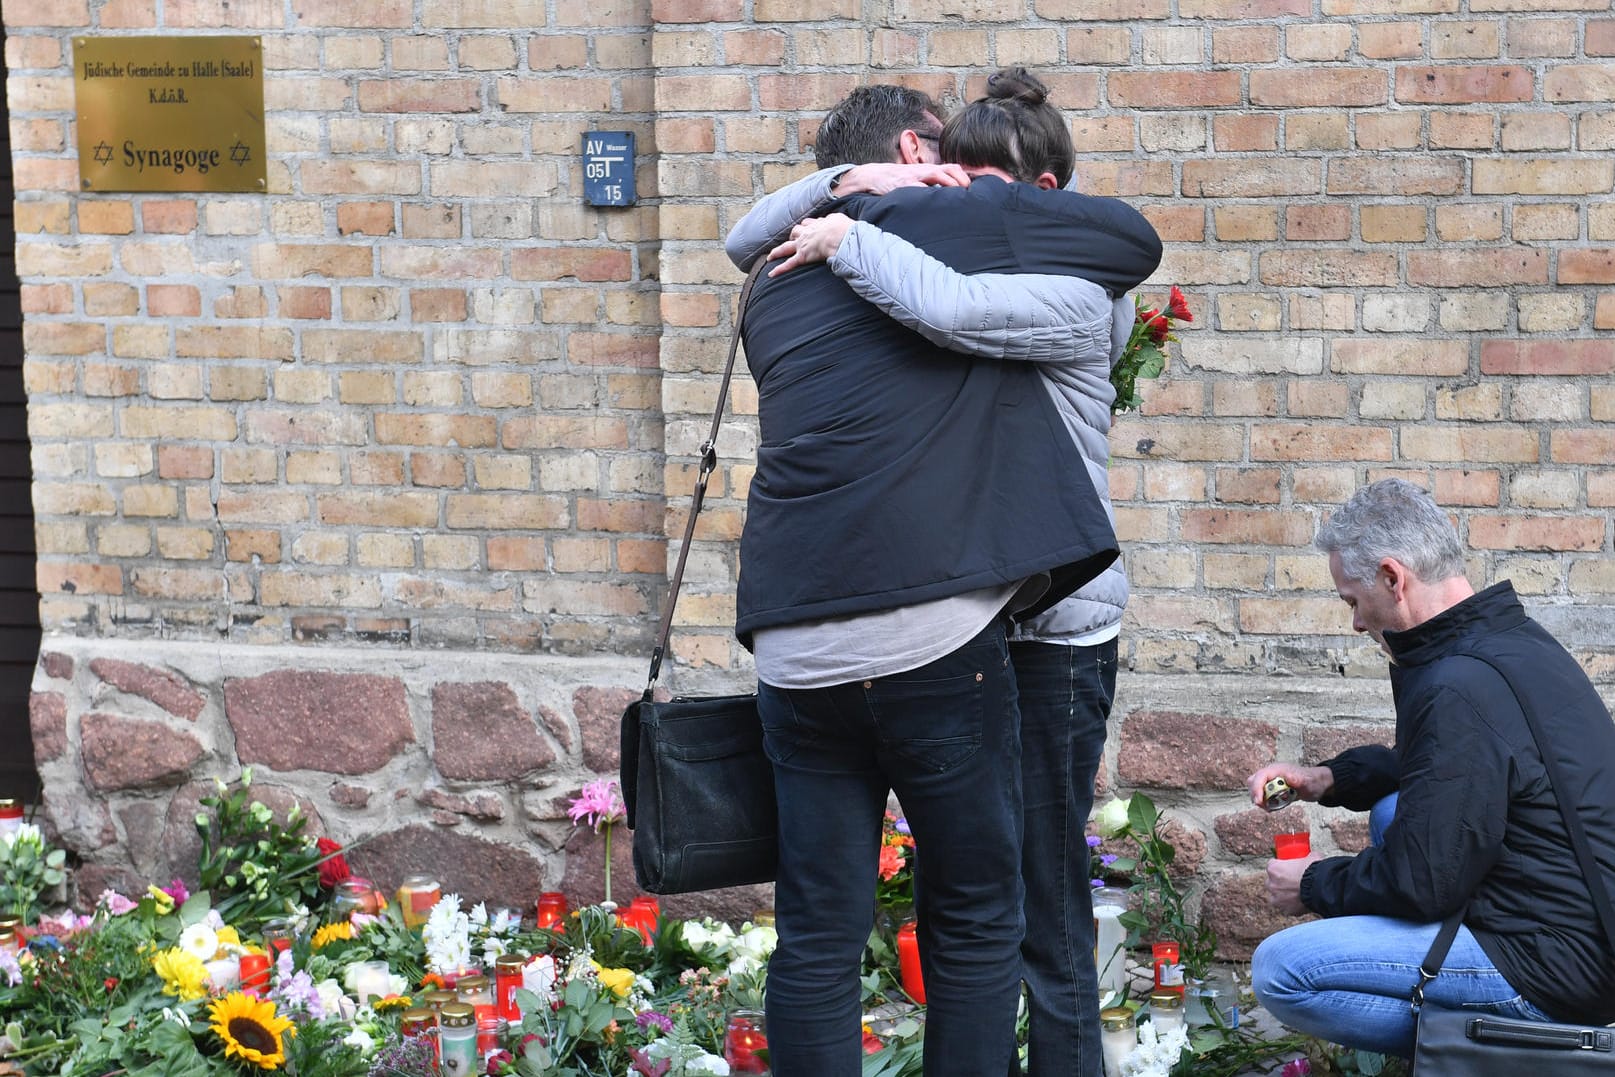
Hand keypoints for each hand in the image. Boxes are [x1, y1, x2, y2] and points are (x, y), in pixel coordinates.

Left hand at [766, 213, 853, 276]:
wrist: (840, 236)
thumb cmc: (843, 228)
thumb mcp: (839, 219)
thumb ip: (834, 219)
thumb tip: (834, 221)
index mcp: (817, 224)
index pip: (808, 223)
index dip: (807, 226)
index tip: (808, 228)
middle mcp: (807, 233)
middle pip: (796, 231)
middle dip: (794, 235)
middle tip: (793, 240)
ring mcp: (803, 245)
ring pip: (786, 247)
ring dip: (778, 252)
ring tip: (772, 256)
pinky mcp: (802, 257)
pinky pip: (789, 264)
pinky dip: (779, 269)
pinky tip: (771, 274)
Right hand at [833, 162, 971, 194]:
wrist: (874, 176)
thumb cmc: (897, 180)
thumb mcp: (915, 179)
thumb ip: (930, 184)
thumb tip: (946, 196)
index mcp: (928, 170)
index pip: (952, 168)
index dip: (965, 176)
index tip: (975, 188)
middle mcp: (924, 170)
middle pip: (949, 169)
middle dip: (961, 179)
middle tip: (970, 193)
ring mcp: (915, 176)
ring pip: (937, 174)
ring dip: (950, 183)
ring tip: (958, 194)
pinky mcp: (904, 184)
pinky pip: (919, 188)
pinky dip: (929, 194)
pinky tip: (936, 202)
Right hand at [1246, 763, 1334, 807]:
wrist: (1317, 784)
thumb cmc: (1313, 781)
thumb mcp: (1307, 782)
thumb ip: (1297, 779)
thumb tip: (1287, 777)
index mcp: (1277, 770)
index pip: (1260, 776)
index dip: (1256, 788)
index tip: (1259, 802)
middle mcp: (1271, 774)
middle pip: (1253, 782)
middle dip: (1255, 794)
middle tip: (1264, 806)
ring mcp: (1271, 781)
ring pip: (1256, 789)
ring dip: (1260, 799)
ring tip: (1270, 808)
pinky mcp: (1272, 788)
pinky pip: (1262, 795)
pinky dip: (1265, 802)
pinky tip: (1274, 807)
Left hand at [1265, 853, 1319, 915]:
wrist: (1322, 888)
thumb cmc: (1314, 871)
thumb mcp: (1311, 857)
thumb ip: (1307, 857)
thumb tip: (1312, 856)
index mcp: (1274, 869)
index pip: (1272, 865)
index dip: (1281, 866)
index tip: (1288, 868)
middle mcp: (1271, 884)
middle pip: (1271, 882)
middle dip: (1279, 882)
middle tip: (1292, 882)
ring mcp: (1278, 899)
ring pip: (1275, 897)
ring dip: (1282, 896)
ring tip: (1294, 895)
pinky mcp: (1287, 910)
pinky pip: (1287, 908)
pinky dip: (1292, 907)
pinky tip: (1300, 904)